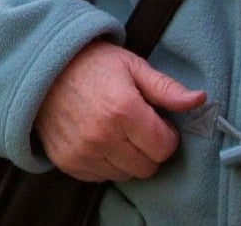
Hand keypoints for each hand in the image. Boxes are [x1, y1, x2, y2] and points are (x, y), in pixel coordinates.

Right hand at [32, 40, 206, 183]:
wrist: (42, 68)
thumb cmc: (91, 64)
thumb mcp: (132, 66)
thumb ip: (166, 88)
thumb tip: (199, 99)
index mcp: (123, 110)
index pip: (164, 147)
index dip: (166, 134)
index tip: (156, 121)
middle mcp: (102, 136)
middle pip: (148, 167)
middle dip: (149, 149)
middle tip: (137, 127)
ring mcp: (82, 152)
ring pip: (126, 175)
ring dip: (128, 158)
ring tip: (116, 131)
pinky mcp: (68, 162)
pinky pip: (102, 176)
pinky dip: (106, 163)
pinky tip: (99, 139)